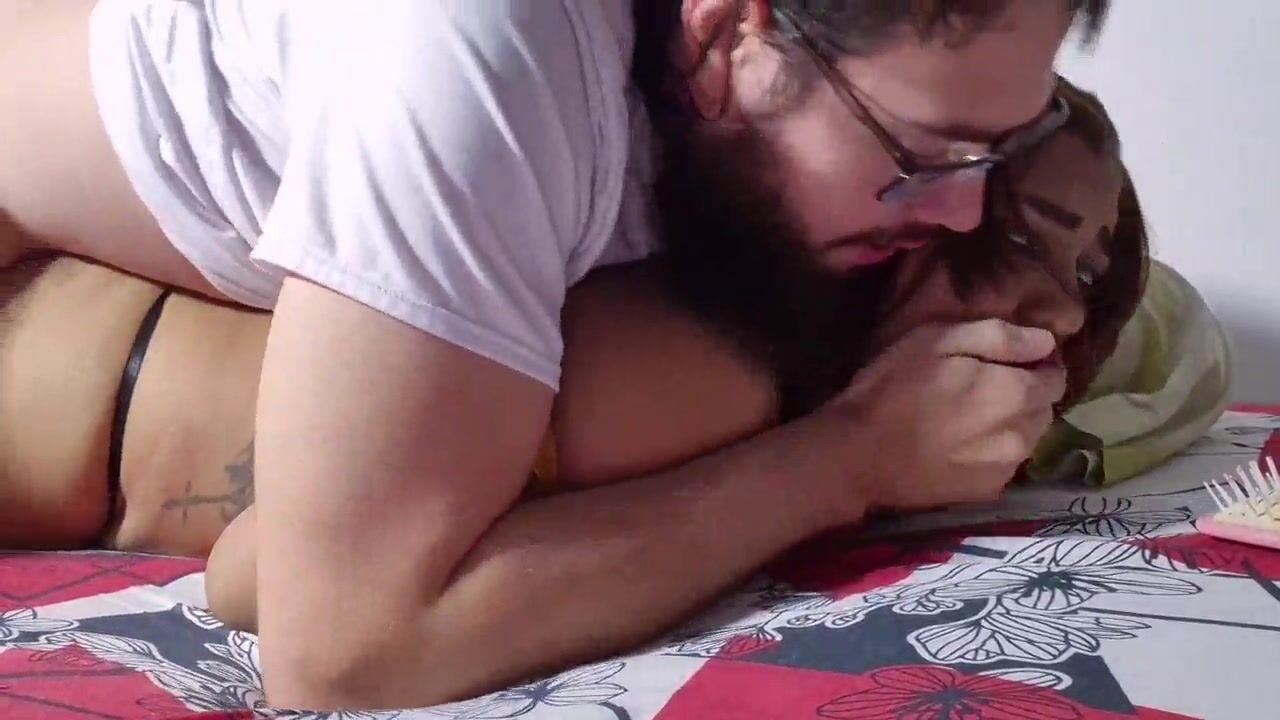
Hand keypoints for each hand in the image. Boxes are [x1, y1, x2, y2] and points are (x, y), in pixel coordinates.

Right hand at [833, 319, 1065, 512]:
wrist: (858, 456)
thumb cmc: (893, 388)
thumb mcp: (937, 340)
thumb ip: (1000, 337)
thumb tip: (1046, 342)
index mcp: (1015, 393)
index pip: (1056, 376)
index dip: (1035, 364)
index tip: (1005, 360)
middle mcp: (1023, 434)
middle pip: (1045, 408)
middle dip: (1026, 394)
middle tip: (984, 386)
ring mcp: (1007, 468)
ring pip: (1029, 437)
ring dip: (1011, 423)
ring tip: (971, 417)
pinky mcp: (988, 491)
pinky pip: (1007, 462)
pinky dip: (994, 450)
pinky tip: (961, 444)